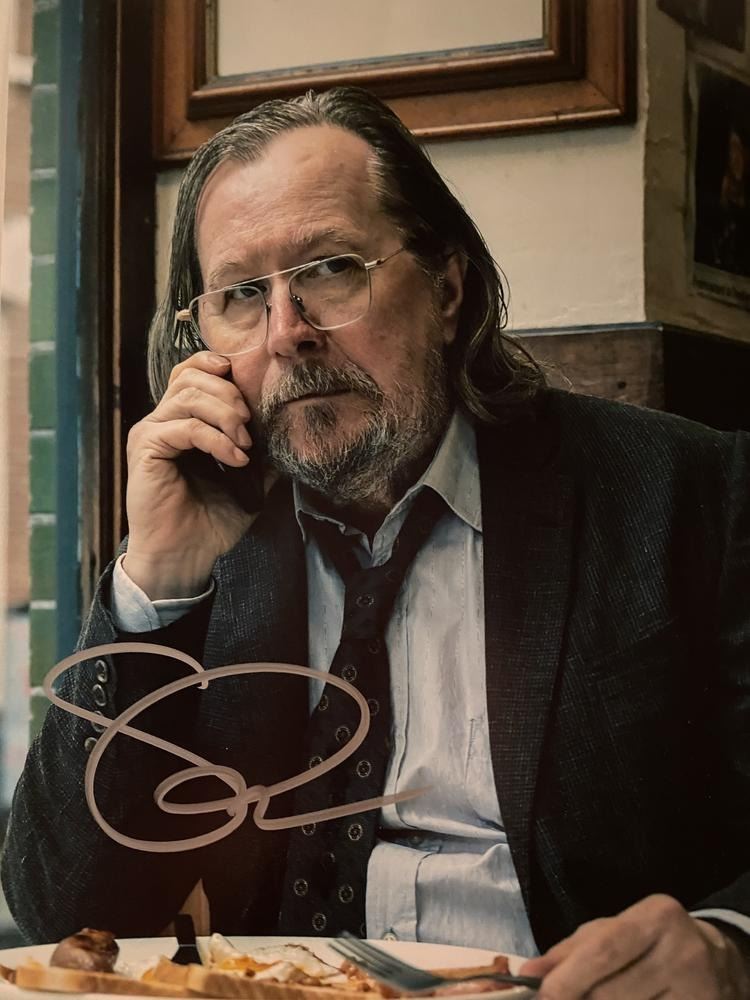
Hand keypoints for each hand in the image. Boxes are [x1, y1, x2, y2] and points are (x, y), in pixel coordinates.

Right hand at [124, 352, 274, 598]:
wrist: (184, 556)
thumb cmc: (209, 522)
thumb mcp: (247, 482)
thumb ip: (263, 454)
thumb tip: (290, 434)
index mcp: (181, 422)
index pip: (192, 373)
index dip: (218, 368)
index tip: (248, 385)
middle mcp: (161, 421)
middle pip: (191, 376)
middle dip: (230, 394)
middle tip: (250, 425)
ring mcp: (151, 432)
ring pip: (189, 396)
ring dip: (226, 415)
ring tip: (245, 444)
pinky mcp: (146, 448)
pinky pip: (186, 427)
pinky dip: (217, 439)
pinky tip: (236, 458)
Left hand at [519, 894, 749, 997]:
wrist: (721, 960)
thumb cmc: (652, 941)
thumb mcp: (613, 931)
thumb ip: (569, 952)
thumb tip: (528, 972)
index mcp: (655, 917)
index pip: (604, 951)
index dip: (569, 979)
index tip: (540, 997)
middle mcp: (681, 951)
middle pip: (613, 993)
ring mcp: (698, 990)